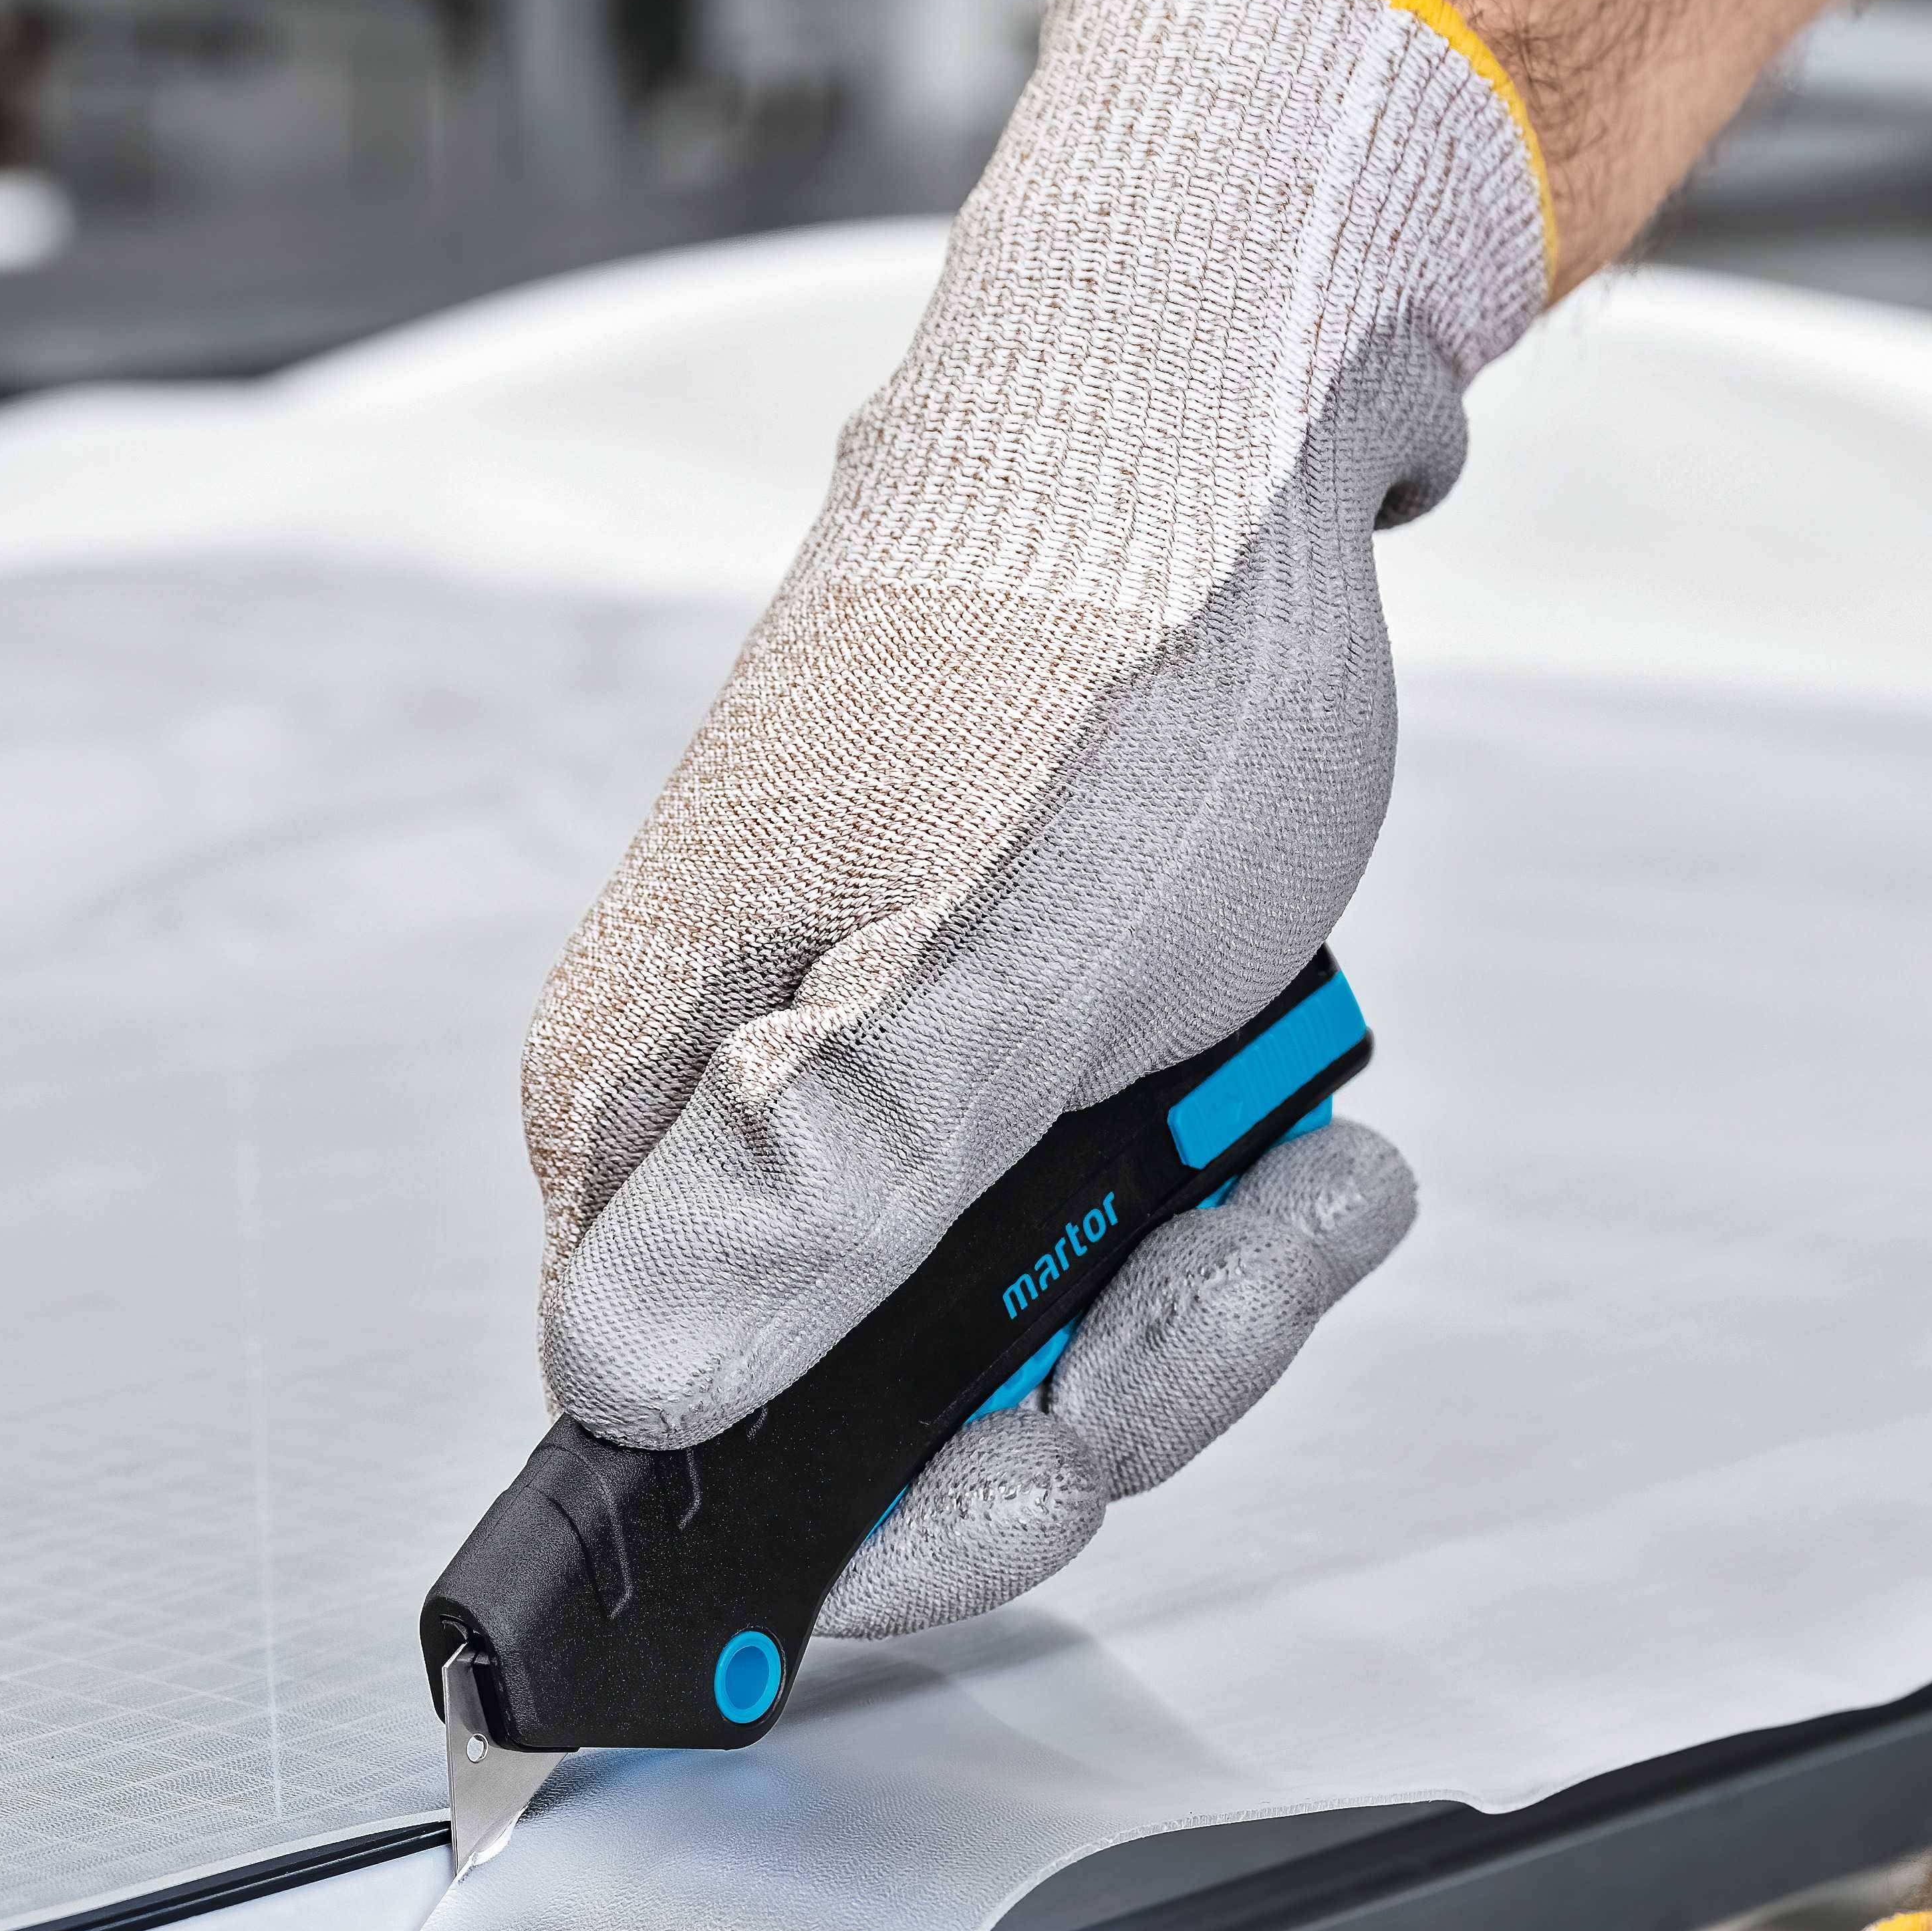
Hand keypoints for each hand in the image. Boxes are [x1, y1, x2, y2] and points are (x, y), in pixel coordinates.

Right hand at [520, 0, 1550, 1635]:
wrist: (1210, 412)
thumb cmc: (1105, 638)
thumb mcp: (996, 962)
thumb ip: (815, 1190)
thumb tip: (630, 1391)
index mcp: (648, 1112)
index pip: (687, 1464)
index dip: (894, 1519)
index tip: (1070, 1461)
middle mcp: (716, 1116)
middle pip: (872, 1418)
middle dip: (1097, 1378)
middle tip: (1246, 1241)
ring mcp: (844, 1083)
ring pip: (1001, 1337)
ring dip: (1186, 1286)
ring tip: (1302, 1150)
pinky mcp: (960, 1049)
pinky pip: (1070, 1228)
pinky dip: (1200, 1200)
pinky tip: (1289, 1115)